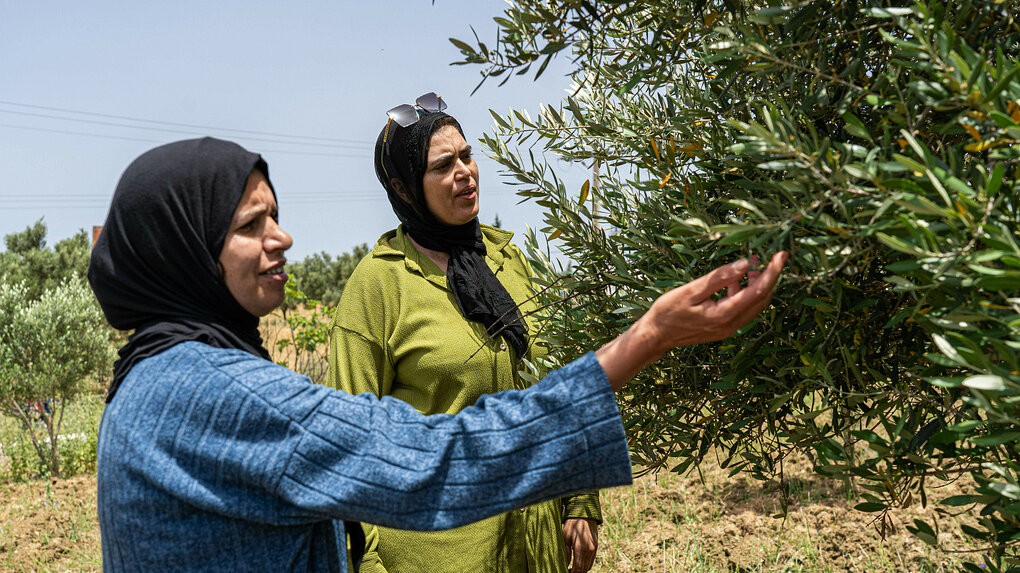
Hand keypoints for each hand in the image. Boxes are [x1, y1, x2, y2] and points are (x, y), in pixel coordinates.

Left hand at [562, 518, 597, 572]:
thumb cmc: (572, 523)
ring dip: (581, 569)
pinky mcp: (596, 546)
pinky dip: (586, 564)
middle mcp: (590, 551)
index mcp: (581, 549)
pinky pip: (591, 560)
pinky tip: (578, 562)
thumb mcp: (565, 537)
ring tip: (572, 568)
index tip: (566, 571)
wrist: (585, 512)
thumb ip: (565, 553)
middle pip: (584, 569)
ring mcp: (594, 549)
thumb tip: (565, 564)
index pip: (578, 569)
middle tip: (568, 571)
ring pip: (589, 566)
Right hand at [597, 251, 787, 388]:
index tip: (781, 255)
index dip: (772, 272)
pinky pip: (744, 308)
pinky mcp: (724, 327)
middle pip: (762, 299)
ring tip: (753, 262)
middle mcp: (731, 324)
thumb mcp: (692, 290)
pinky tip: (737, 280)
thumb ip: (720, 278)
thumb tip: (745, 264)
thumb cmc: (669, 311)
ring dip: (759, 284)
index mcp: (724, 314)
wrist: (656, 335)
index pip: (758, 291)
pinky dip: (747, 292)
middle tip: (771, 255)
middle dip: (770, 276)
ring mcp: (729, 328)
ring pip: (755, 305)